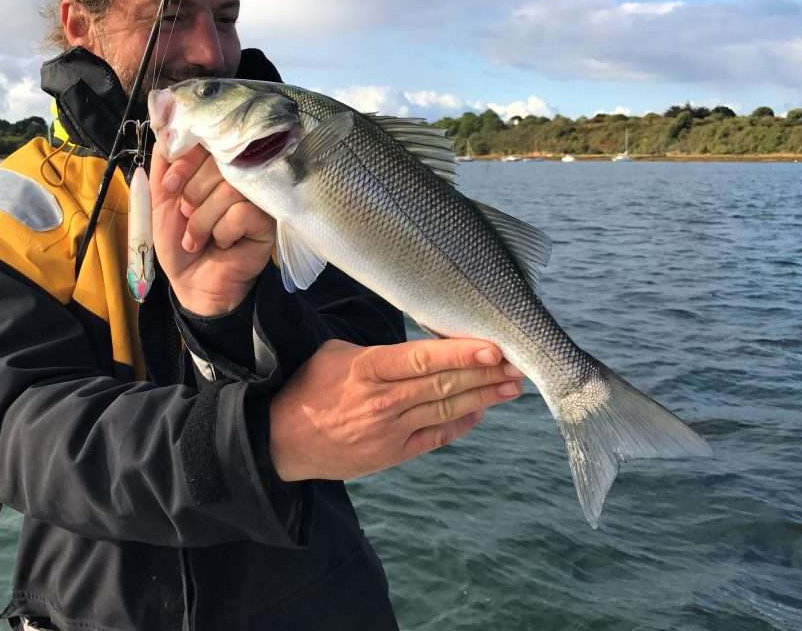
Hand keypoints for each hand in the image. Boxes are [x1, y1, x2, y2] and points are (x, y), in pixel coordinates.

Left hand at [149, 143, 274, 315]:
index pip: (207, 140)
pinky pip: (242, 212)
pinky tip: (223, 244)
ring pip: (229, 189)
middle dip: (192, 194)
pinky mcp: (268, 219)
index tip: (170, 187)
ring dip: (203, 219)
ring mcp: (256, 194)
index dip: (185, 160)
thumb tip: (168, 128)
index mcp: (213, 164)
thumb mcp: (160, 199)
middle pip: (219, 162)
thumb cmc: (177, 240)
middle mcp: (239, 174)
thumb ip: (163, 164)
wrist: (191, 282)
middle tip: (185, 216)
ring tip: (199, 238)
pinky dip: (223, 232)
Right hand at [269, 338, 522, 480]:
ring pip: (446, 409)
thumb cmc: (307, 390)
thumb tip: (417, 347)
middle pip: (443, 384)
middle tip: (520, 362)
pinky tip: (482, 411)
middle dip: (485, 374)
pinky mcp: (393, 453)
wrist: (282, 442)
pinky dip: (461, 423)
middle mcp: (383, 401)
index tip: (492, 347)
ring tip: (513, 385)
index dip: (459, 354)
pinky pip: (436, 437)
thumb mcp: (333, 355)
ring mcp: (390, 431)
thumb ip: (377, 351)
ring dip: (484, 397)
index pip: (420, 359)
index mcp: (366, 370)